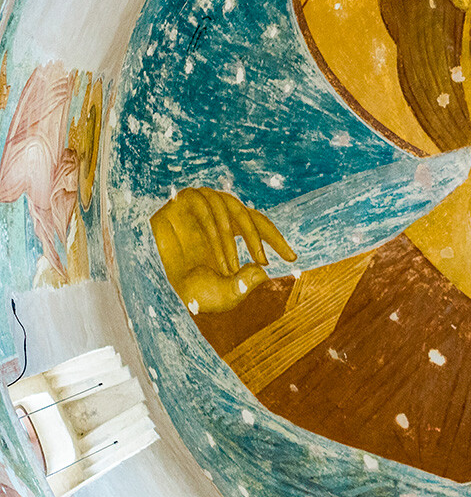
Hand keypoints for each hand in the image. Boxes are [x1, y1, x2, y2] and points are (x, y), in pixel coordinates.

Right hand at [150, 187, 295, 313]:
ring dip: (230, 242)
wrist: (151, 284)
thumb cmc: (190, 290)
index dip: (277, 239)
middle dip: (261, 238)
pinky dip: (211, 227)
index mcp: (232, 229)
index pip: (260, 223)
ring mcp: (199, 206)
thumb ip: (243, 286)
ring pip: (227, 210)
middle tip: (264, 261)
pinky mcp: (180, 202)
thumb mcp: (223, 294)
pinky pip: (202, 204)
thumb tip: (262, 274)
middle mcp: (218, 214)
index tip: (293, 260)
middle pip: (248, 214)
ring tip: (228, 268)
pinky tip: (212, 249)